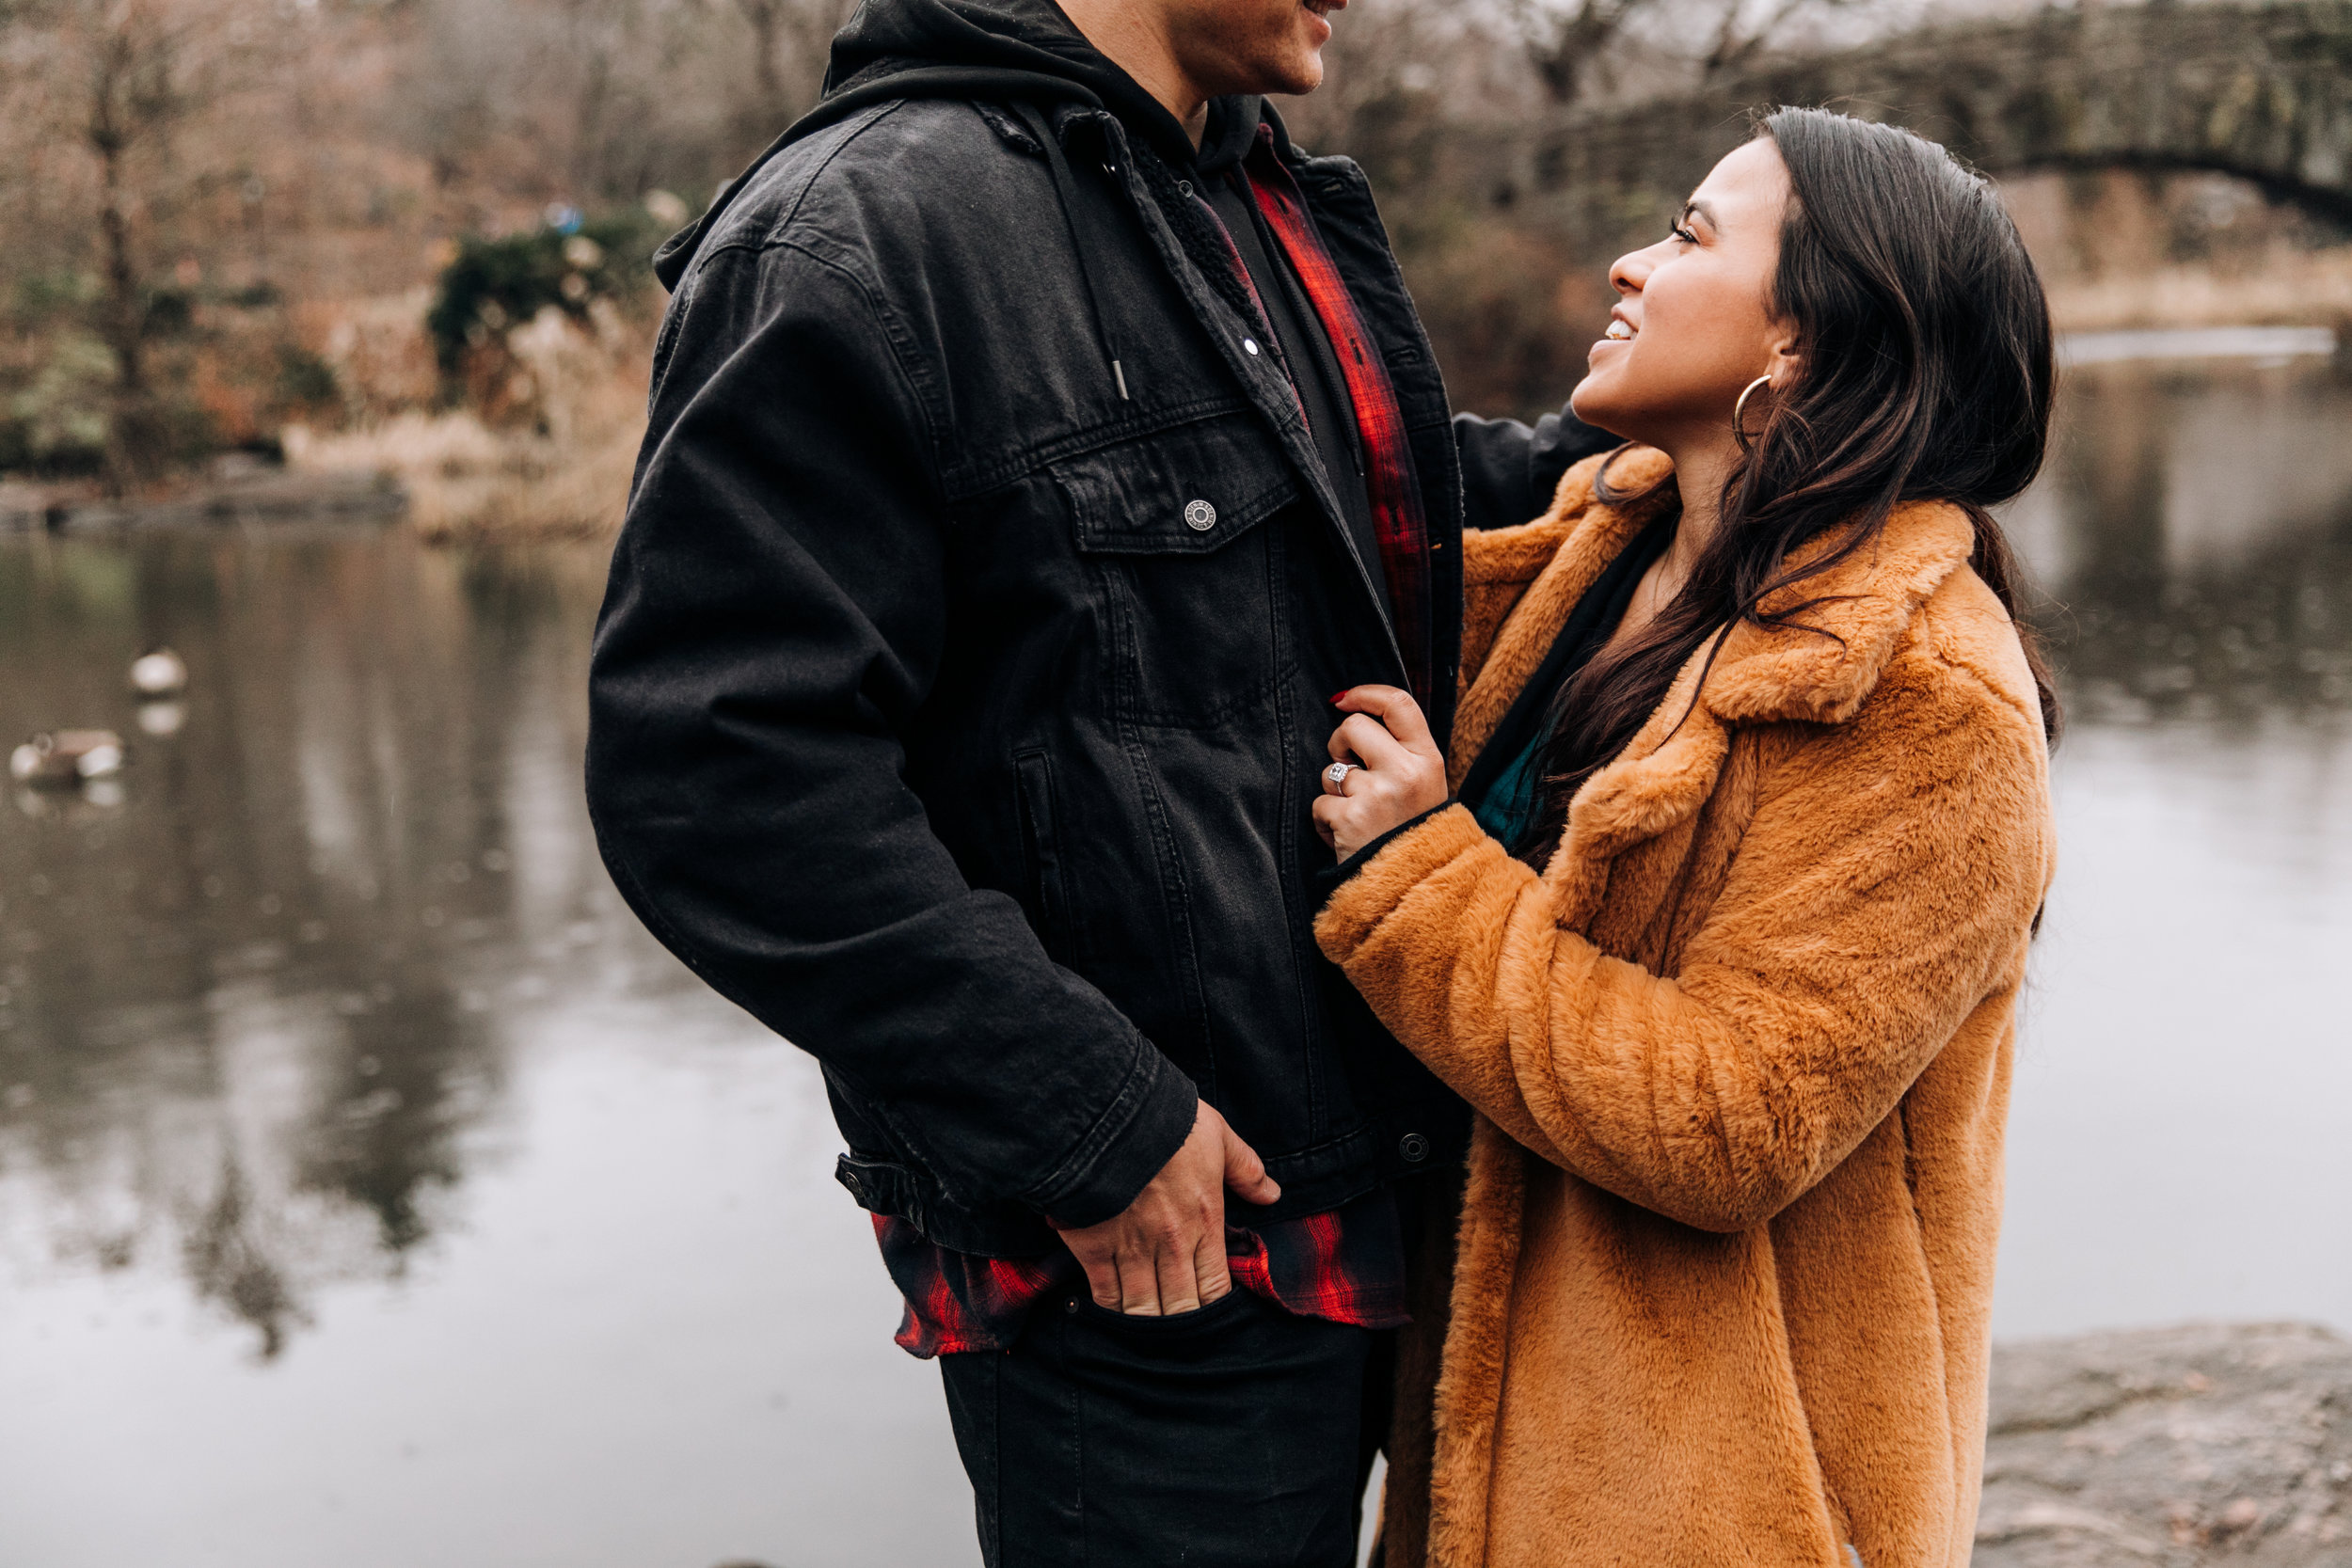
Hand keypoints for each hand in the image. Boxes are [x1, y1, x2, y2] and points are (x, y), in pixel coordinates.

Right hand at [1056, 1100, 1280, 1314]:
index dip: (1213, 1308)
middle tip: (1179, 1333)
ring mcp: (1131, 1249)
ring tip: (1148, 1332)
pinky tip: (1113, 1313)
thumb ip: (1245, 1169)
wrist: (1109, 1113)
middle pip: (1181, 1308)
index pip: (1215, 1287)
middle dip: (1181, 1324)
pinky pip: (1105, 1294)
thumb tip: (1271, 1194)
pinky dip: (1110, 1309)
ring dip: (1147, 1322)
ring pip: (1142, 1309)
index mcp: (1205, 1222)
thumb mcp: (1218, 1136)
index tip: (1209, 1314)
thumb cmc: (1167, 1122)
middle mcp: (1171, 1245)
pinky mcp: (1093, 1247)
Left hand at [1314, 685, 1448, 858]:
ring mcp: (1377, 795)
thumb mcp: (1425, 787)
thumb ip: (1401, 752)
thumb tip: (1355, 710)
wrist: (1415, 889)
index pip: (1398, 704)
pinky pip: (1319, 802)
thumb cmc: (1413, 833)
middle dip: (1340, 744)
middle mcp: (1405, 772)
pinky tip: (1346, 835)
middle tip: (1350, 770)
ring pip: (1331, 770)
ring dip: (1335, 791)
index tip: (1344, 699)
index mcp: (1429, 761)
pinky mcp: (1350, 819)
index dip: (1366, 694)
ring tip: (1358, 816)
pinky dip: (1325, 820)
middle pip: (1353, 727)